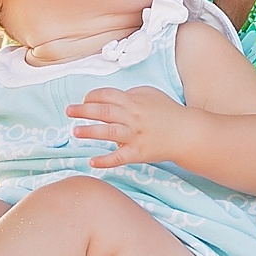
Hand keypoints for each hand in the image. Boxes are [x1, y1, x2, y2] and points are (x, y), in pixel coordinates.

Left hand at [68, 86, 187, 167]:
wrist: (186, 133)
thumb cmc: (167, 111)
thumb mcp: (150, 94)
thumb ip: (130, 93)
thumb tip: (112, 96)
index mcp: (133, 101)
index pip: (107, 95)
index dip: (93, 96)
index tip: (85, 100)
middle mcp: (132, 117)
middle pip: (104, 112)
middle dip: (84, 110)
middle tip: (69, 111)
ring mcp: (135, 136)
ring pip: (108, 132)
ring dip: (90, 132)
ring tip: (75, 131)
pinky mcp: (138, 153)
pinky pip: (119, 157)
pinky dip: (105, 160)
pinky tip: (92, 162)